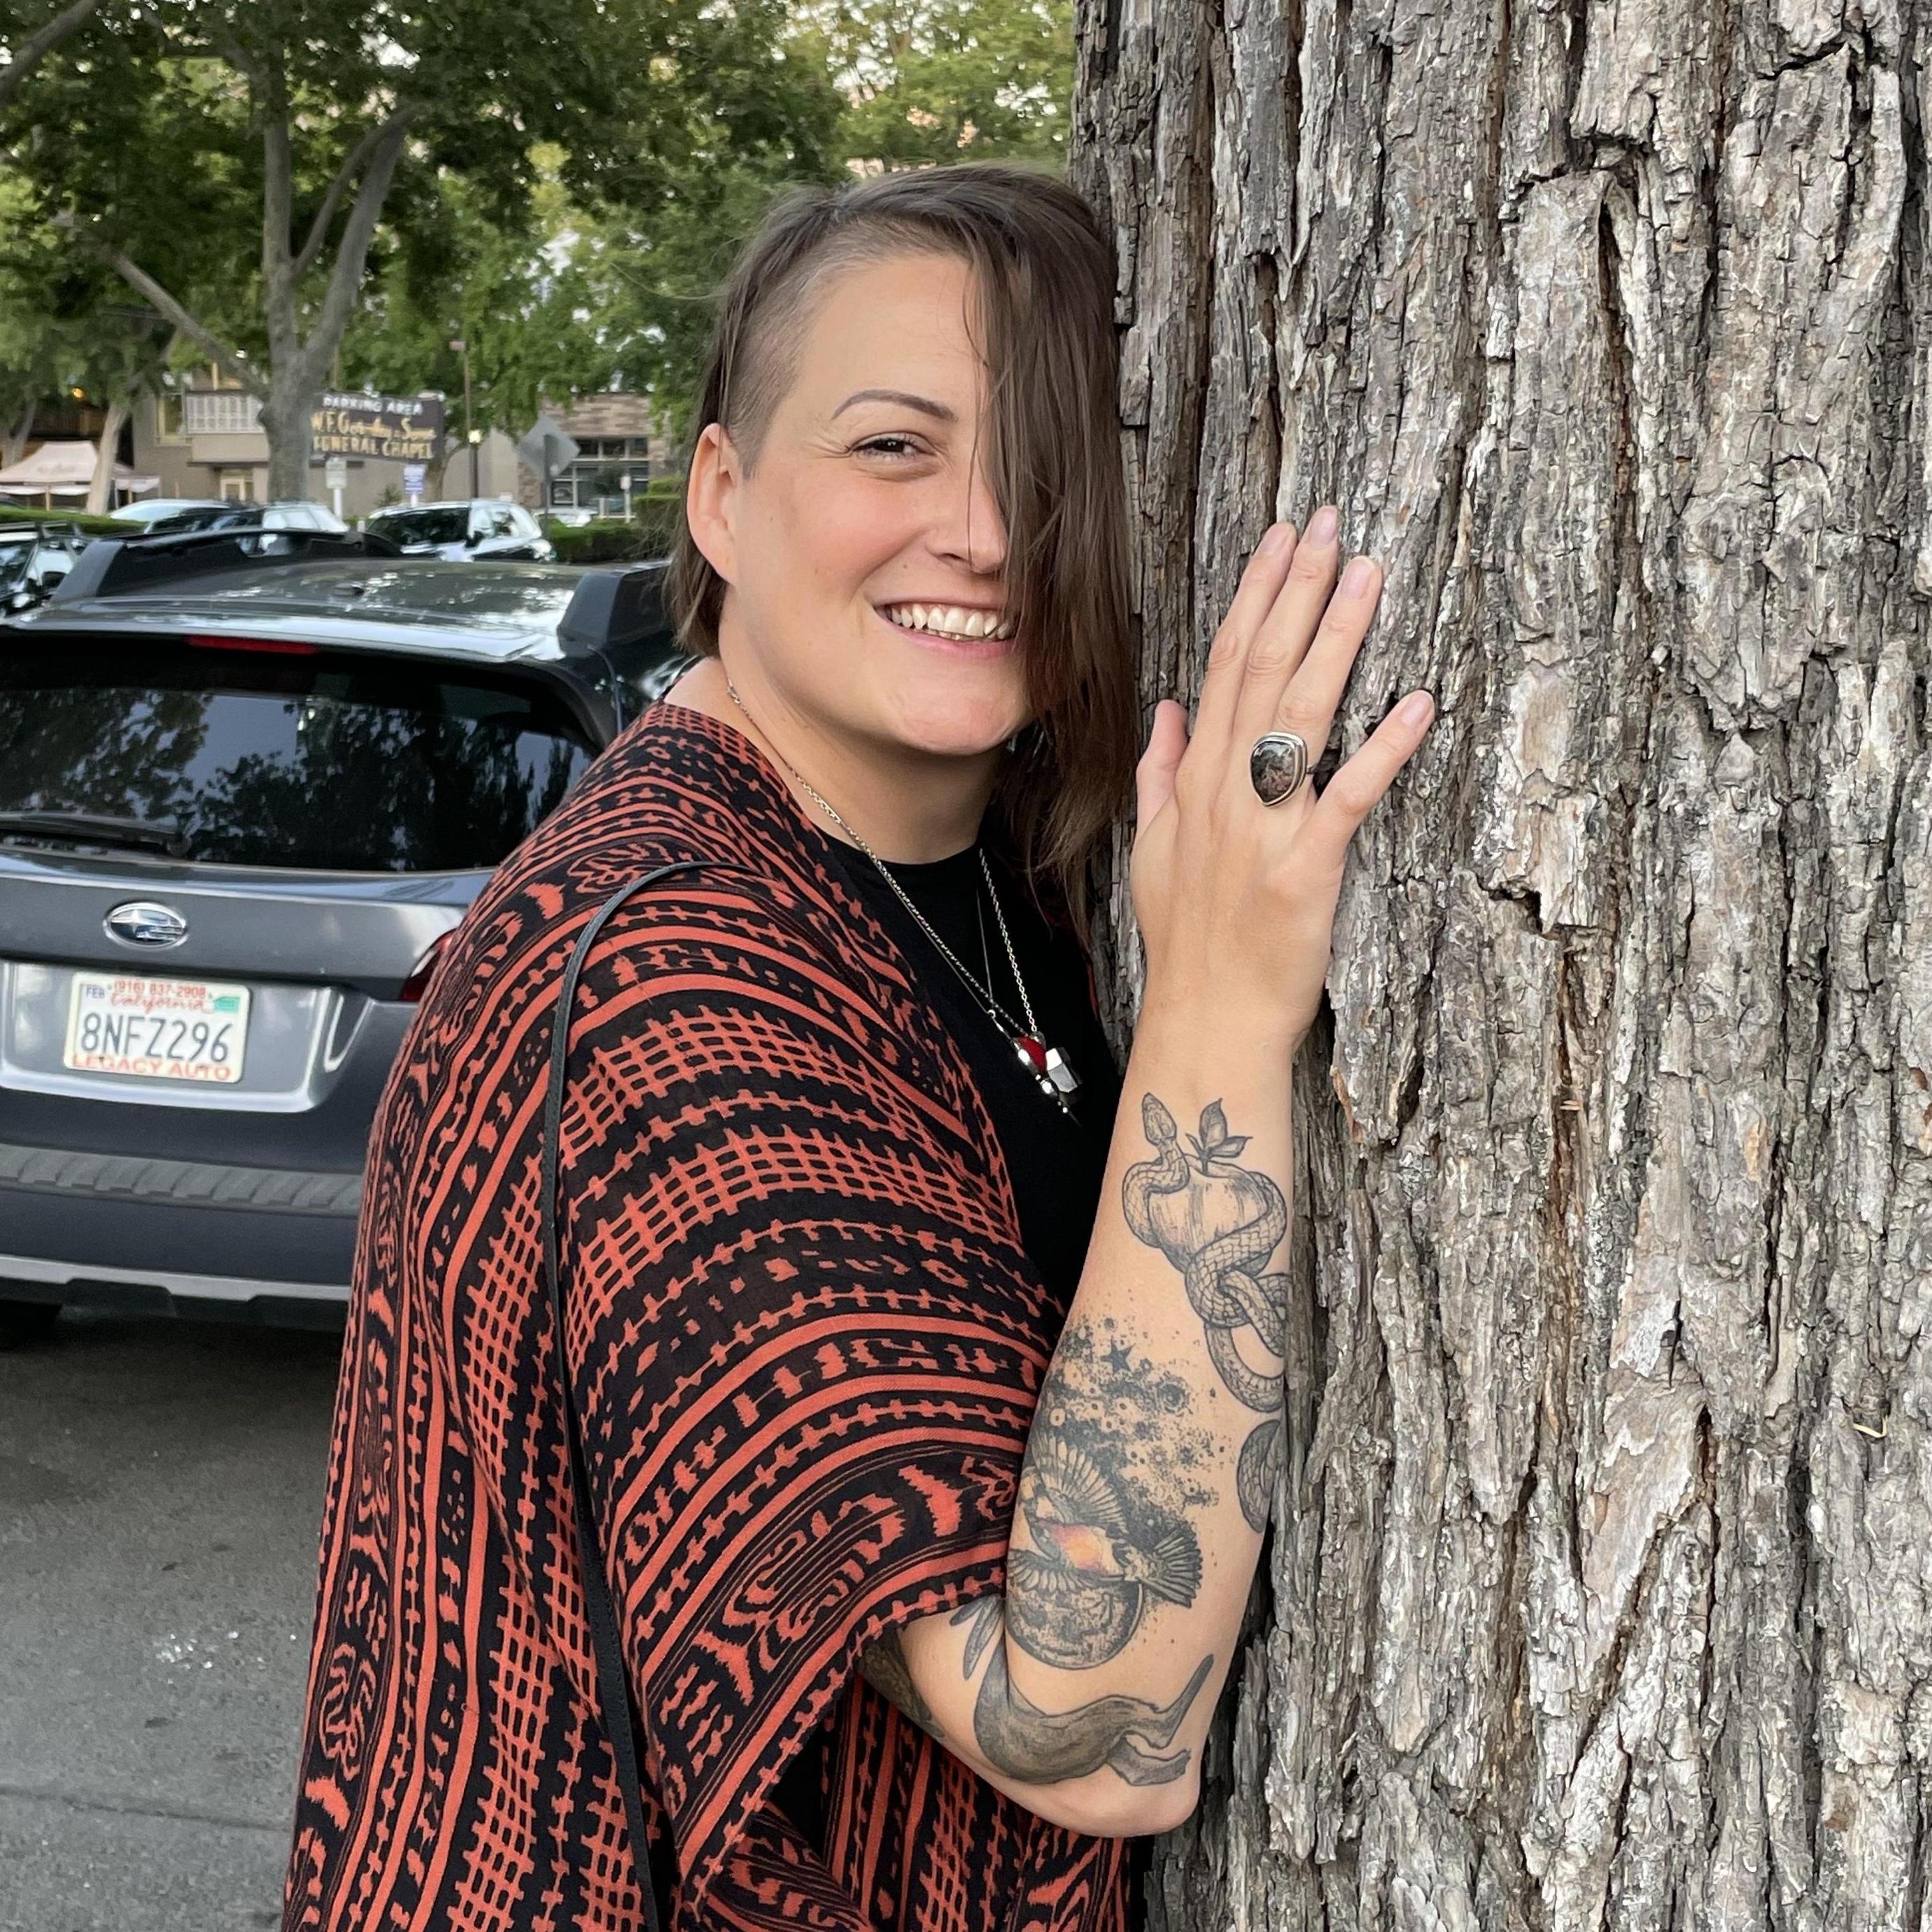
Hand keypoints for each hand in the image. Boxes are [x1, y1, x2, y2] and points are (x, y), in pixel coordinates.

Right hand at [1130, 507, 1433, 1042]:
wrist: (1205, 1021)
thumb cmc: (1188, 942)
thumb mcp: (1155, 849)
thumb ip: (1159, 773)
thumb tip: (1168, 709)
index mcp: (1197, 781)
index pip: (1224, 666)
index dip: (1256, 597)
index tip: (1284, 539)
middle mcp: (1227, 791)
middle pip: (1263, 670)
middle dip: (1299, 592)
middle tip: (1333, 525)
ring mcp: (1265, 827)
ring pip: (1301, 713)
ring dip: (1338, 639)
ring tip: (1370, 576)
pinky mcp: (1305, 869)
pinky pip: (1347, 797)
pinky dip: (1383, 749)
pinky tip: (1418, 703)